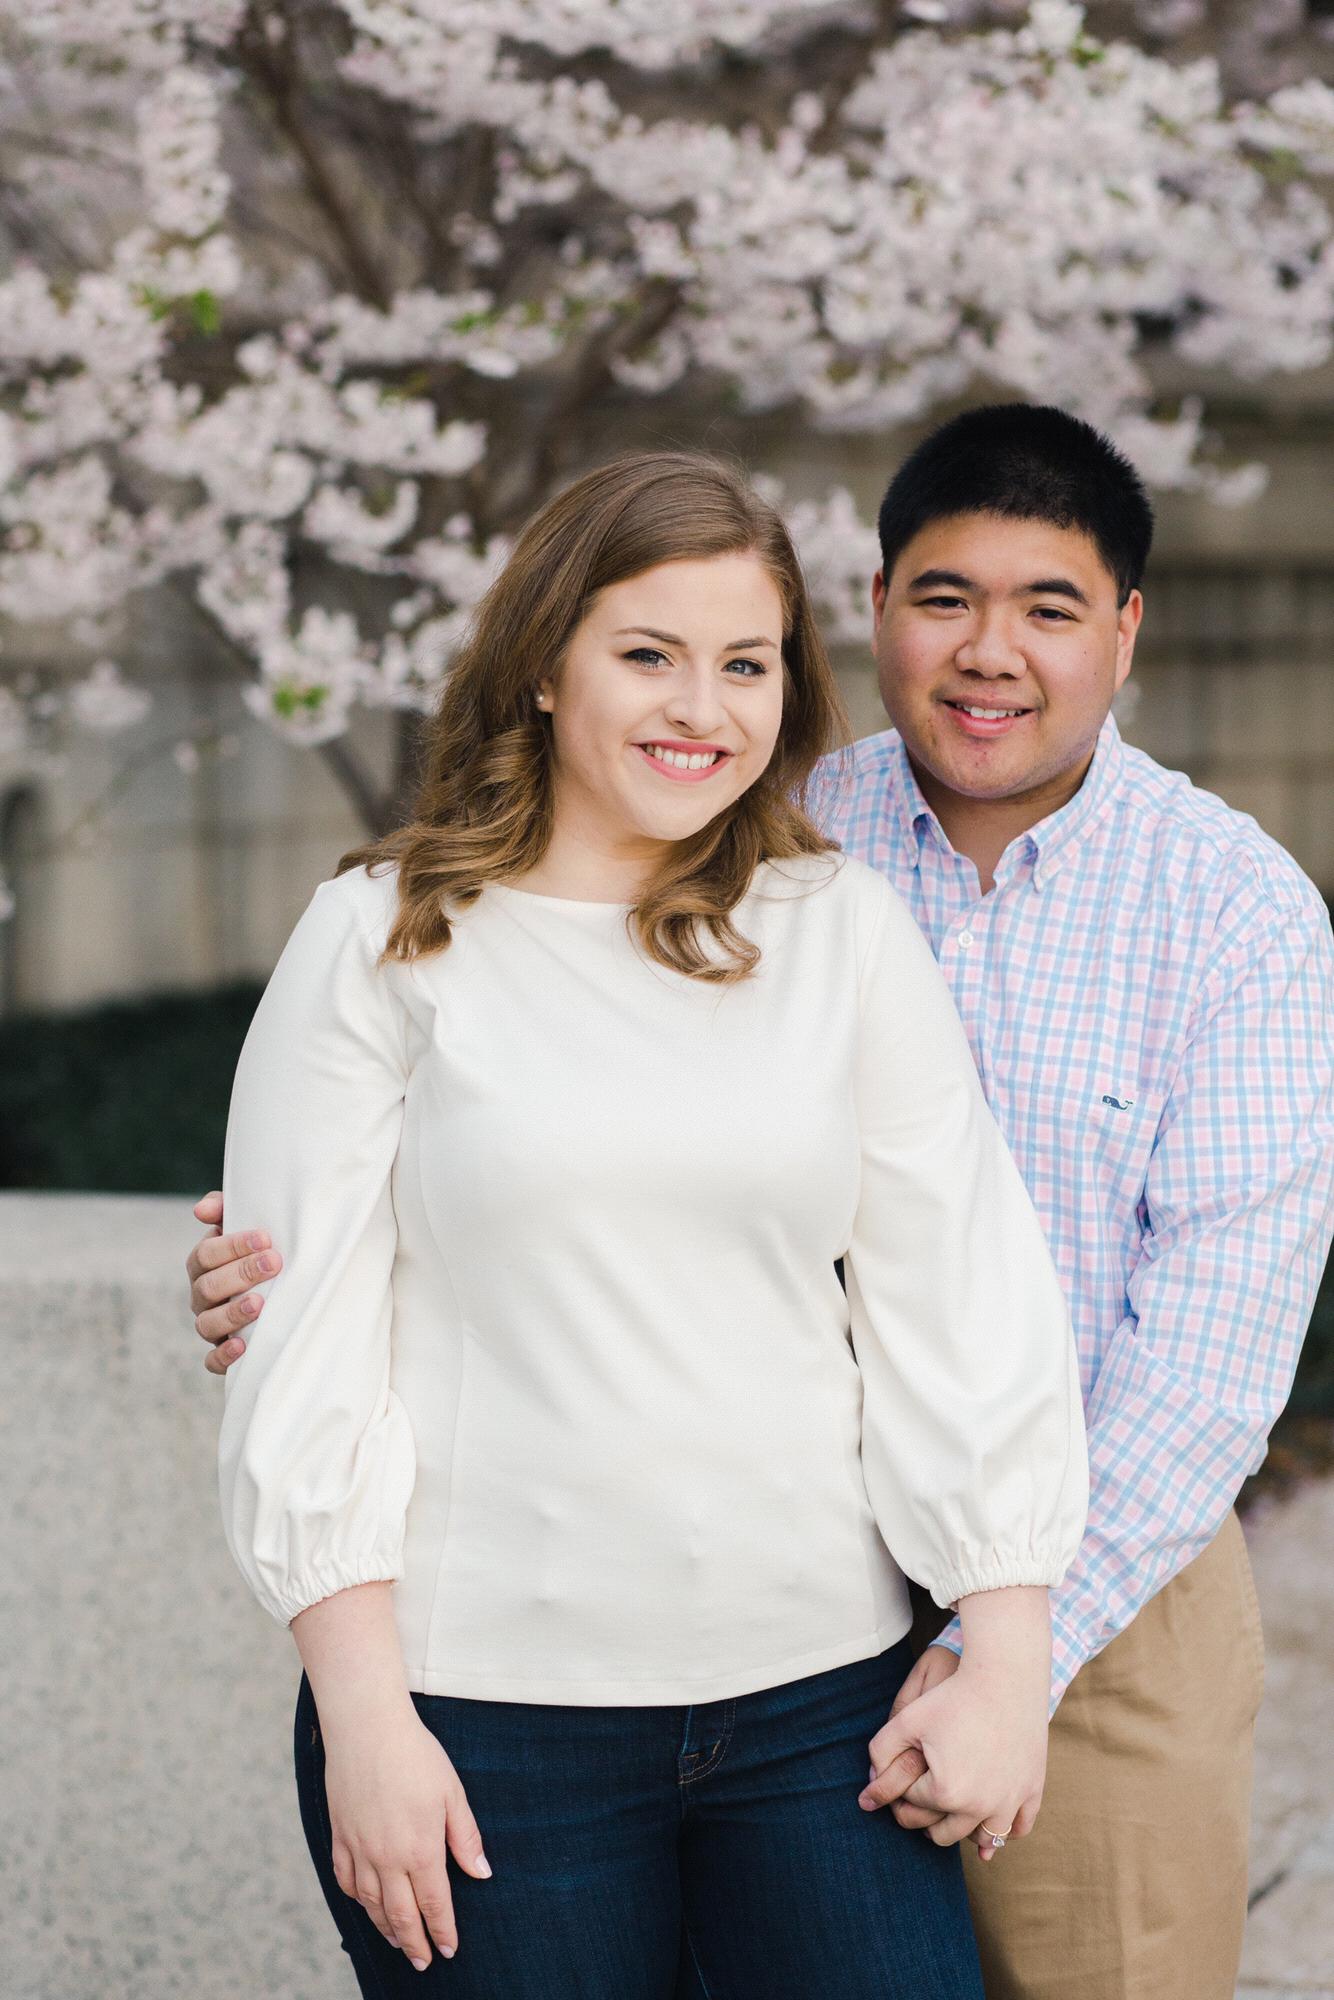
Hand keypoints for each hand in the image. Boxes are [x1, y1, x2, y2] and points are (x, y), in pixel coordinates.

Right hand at [186, 1189, 282, 1374]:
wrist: (282, 1286)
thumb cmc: (262, 1250)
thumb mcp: (247, 1225)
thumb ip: (224, 1209)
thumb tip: (202, 1210)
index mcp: (203, 1264)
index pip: (206, 1254)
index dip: (232, 1246)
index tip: (266, 1238)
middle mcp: (202, 1296)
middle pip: (207, 1287)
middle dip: (240, 1274)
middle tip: (273, 1263)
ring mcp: (210, 1324)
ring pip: (207, 1324)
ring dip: (232, 1314)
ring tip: (259, 1303)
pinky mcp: (222, 1353)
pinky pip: (212, 1361)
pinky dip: (223, 1356)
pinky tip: (243, 1346)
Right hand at [323, 1702, 491, 1969]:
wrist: (367, 1729)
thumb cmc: (416, 1755)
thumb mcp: (452, 1792)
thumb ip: (465, 1837)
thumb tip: (482, 1874)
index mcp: (420, 1849)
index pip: (434, 1904)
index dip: (442, 1931)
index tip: (449, 1950)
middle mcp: (387, 1858)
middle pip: (401, 1915)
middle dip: (415, 1943)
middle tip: (423, 1962)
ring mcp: (359, 1850)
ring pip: (371, 1905)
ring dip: (386, 1928)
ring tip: (399, 1942)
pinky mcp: (340, 1837)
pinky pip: (346, 1881)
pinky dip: (357, 1900)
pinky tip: (366, 1904)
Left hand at [860, 1654, 1045, 1861]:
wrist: (1005, 1676)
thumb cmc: (953, 1696)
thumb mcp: (907, 1720)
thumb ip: (880, 1754)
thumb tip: (866, 1796)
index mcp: (945, 1791)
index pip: (913, 1804)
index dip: (903, 1787)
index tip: (905, 1772)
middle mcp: (979, 1806)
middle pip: (943, 1832)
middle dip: (926, 1818)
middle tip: (921, 1800)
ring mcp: (1010, 1802)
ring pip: (982, 1839)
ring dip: (963, 1830)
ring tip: (950, 1812)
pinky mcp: (1032, 1791)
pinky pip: (1019, 1828)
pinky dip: (1004, 1832)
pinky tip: (988, 1824)